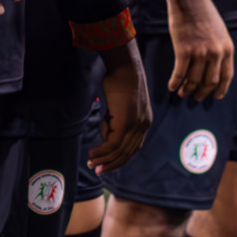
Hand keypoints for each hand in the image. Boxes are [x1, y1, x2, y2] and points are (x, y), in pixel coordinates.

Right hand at [88, 41, 151, 173]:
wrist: (124, 65)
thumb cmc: (119, 80)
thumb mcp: (120, 104)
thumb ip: (116, 120)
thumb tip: (106, 134)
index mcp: (145, 122)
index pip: (133, 148)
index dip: (120, 158)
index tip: (106, 164)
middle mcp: (143, 126)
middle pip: (127, 153)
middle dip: (111, 164)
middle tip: (97, 170)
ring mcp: (135, 125)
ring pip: (119, 151)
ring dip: (104, 160)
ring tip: (91, 162)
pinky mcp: (125, 122)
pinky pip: (113, 144)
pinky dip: (102, 152)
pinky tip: (92, 153)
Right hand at [166, 0, 233, 101]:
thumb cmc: (203, 12)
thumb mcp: (220, 31)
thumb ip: (220, 48)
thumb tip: (215, 65)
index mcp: (227, 48)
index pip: (227, 76)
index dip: (221, 89)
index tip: (216, 96)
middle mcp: (216, 53)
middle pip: (210, 81)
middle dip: (203, 93)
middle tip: (196, 98)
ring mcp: (200, 52)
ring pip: (194, 80)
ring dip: (188, 89)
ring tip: (182, 93)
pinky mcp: (184, 50)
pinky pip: (180, 73)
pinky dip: (175, 82)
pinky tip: (172, 87)